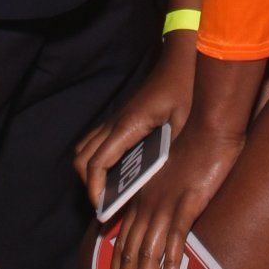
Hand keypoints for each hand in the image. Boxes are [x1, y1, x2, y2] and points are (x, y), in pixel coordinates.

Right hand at [74, 33, 196, 211]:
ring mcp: (117, 119)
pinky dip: (99, 159)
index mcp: (128, 125)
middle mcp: (115, 122)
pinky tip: (120, 172)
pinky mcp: (122, 118)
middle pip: (83, 158)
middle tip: (107, 203)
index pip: (97, 162)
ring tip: (110, 191)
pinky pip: (99, 141)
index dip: (95, 188)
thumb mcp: (184, 121)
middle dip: (89, 183)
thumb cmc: (185, 88)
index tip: (102, 208)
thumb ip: (169, 149)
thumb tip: (157, 181)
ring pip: (86, 148)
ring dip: (91, 170)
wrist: (182, 60)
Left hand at [103, 117, 244, 268]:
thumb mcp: (171, 182)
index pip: (122, 245)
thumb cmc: (194, 153)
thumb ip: (164, 207)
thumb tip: (162, 235)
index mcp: (141, 202)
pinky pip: (175, 236)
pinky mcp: (187, 200)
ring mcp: (166, 204)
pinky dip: (171, 261)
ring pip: (147, 254)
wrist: (209, 126)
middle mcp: (148, 205)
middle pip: (130, 257)